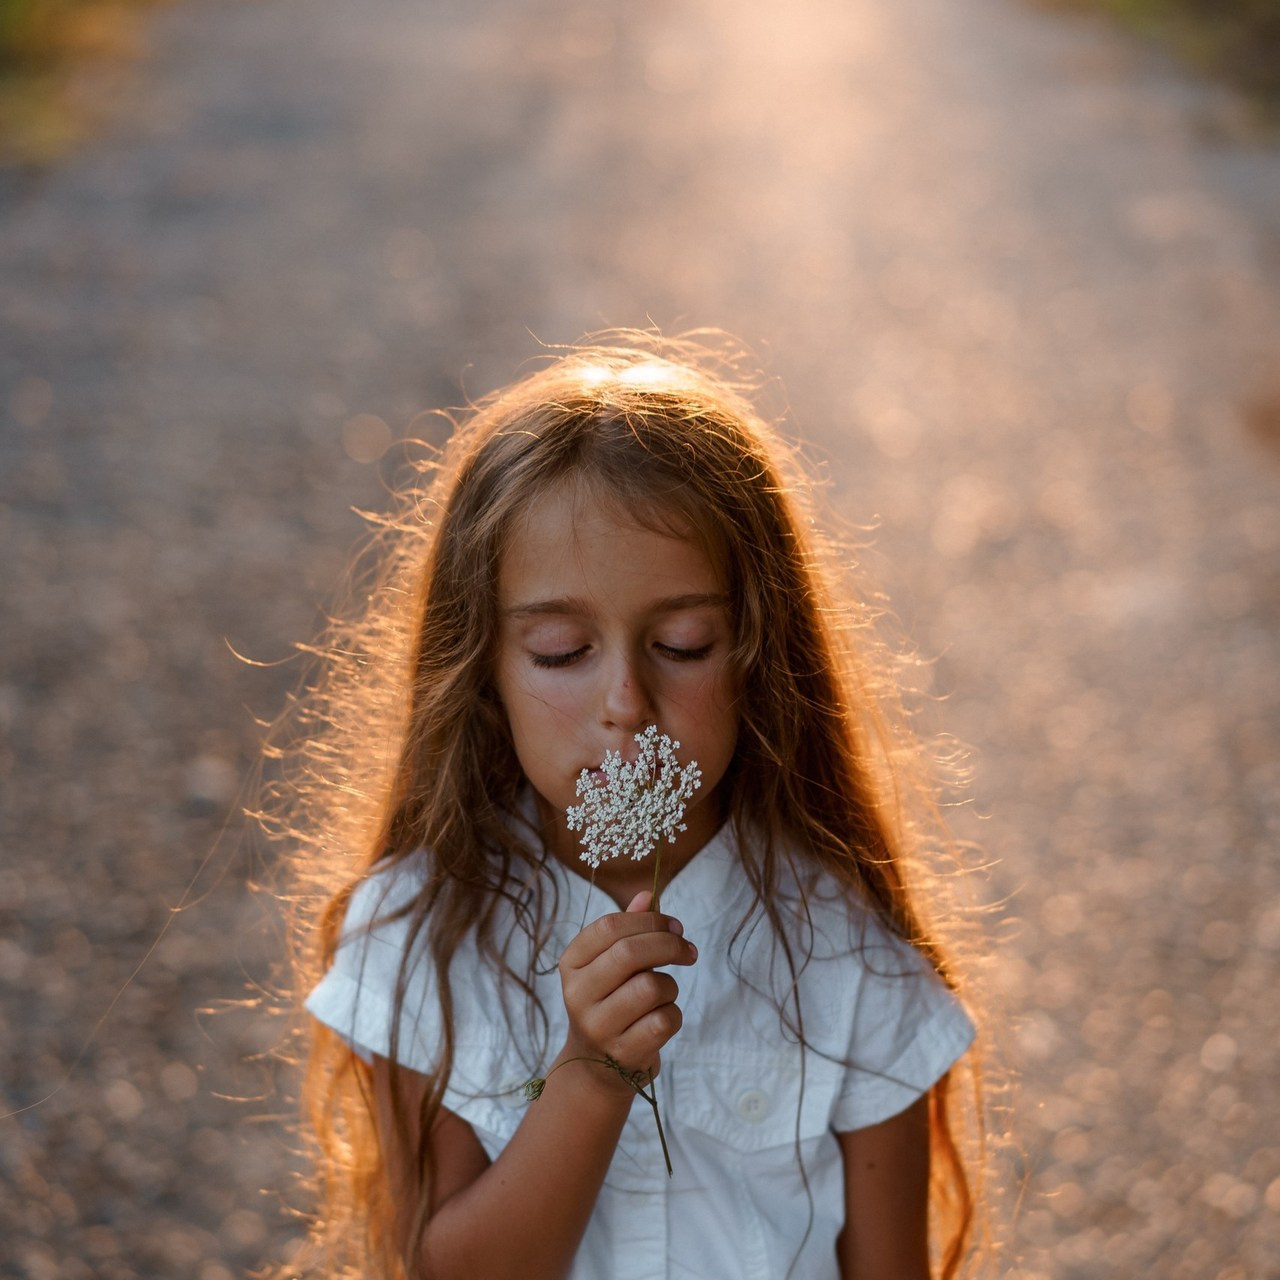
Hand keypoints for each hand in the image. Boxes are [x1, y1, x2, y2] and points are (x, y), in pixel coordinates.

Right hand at [557, 890, 697, 1090]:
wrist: (595, 1068)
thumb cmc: (609, 1002)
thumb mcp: (609, 964)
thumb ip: (628, 928)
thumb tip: (649, 893)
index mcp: (571, 964)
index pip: (609, 926)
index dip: (649, 920)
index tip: (675, 925)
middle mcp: (577, 994)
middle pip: (629, 953)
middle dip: (669, 945)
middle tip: (689, 950)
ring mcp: (598, 1027)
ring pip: (651, 987)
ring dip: (670, 985)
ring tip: (665, 993)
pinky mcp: (622, 1053)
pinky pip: (664, 1020)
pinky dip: (674, 1014)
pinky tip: (663, 1017)